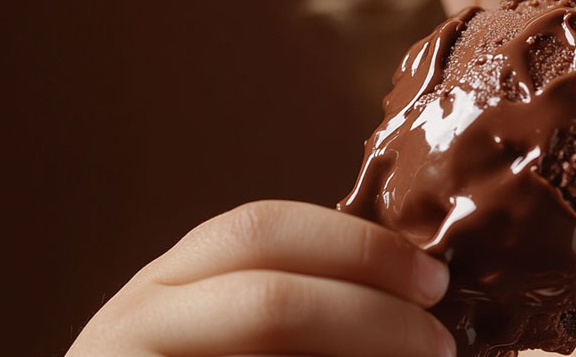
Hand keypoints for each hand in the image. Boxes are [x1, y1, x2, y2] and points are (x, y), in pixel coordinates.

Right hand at [66, 200, 454, 356]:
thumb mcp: (216, 324)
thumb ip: (293, 300)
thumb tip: (410, 290)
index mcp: (166, 282)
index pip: (262, 231)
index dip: (359, 247)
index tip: (432, 277)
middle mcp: (135, 321)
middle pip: (269, 301)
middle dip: (372, 315)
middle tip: (439, 342)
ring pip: (269, 352)